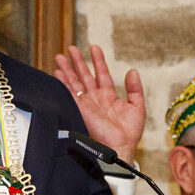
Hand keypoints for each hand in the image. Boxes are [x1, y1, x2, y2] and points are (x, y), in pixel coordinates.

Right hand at [55, 43, 144, 157]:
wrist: (120, 146)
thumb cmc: (129, 132)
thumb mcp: (137, 106)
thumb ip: (134, 88)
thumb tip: (132, 71)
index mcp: (109, 96)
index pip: (101, 74)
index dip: (98, 61)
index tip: (94, 48)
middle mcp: (95, 98)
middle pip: (84, 76)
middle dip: (78, 62)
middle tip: (71, 49)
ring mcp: (86, 103)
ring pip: (74, 82)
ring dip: (67, 70)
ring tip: (60, 57)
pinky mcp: (79, 108)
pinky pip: (69, 93)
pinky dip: (62, 83)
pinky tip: (57, 73)